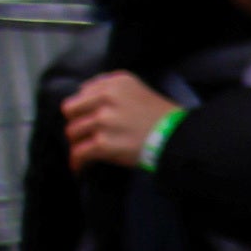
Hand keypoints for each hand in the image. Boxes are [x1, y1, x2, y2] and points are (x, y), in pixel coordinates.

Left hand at [58, 71, 177, 171]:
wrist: (179, 138)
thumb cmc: (163, 116)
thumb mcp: (139, 91)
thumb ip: (112, 90)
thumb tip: (84, 98)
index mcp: (116, 82)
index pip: (83, 91)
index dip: (84, 106)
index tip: (88, 117)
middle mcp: (107, 98)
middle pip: (70, 110)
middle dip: (76, 122)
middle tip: (84, 134)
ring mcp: (104, 120)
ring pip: (72, 132)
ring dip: (78, 143)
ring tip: (86, 151)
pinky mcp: (103, 143)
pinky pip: (79, 153)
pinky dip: (77, 162)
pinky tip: (79, 168)